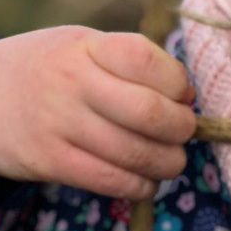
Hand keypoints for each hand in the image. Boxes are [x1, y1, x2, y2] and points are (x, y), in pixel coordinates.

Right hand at [0, 26, 195, 199]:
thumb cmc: (44, 66)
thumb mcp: (81, 45)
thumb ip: (130, 60)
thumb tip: (185, 93)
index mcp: (87, 46)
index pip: (147, 60)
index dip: (177, 81)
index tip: (182, 93)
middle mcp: (73, 83)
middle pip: (148, 111)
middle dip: (181, 127)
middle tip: (185, 131)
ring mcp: (59, 124)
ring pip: (132, 152)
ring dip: (167, 162)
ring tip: (172, 161)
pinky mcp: (47, 162)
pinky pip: (106, 180)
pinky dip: (137, 186)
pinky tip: (145, 182)